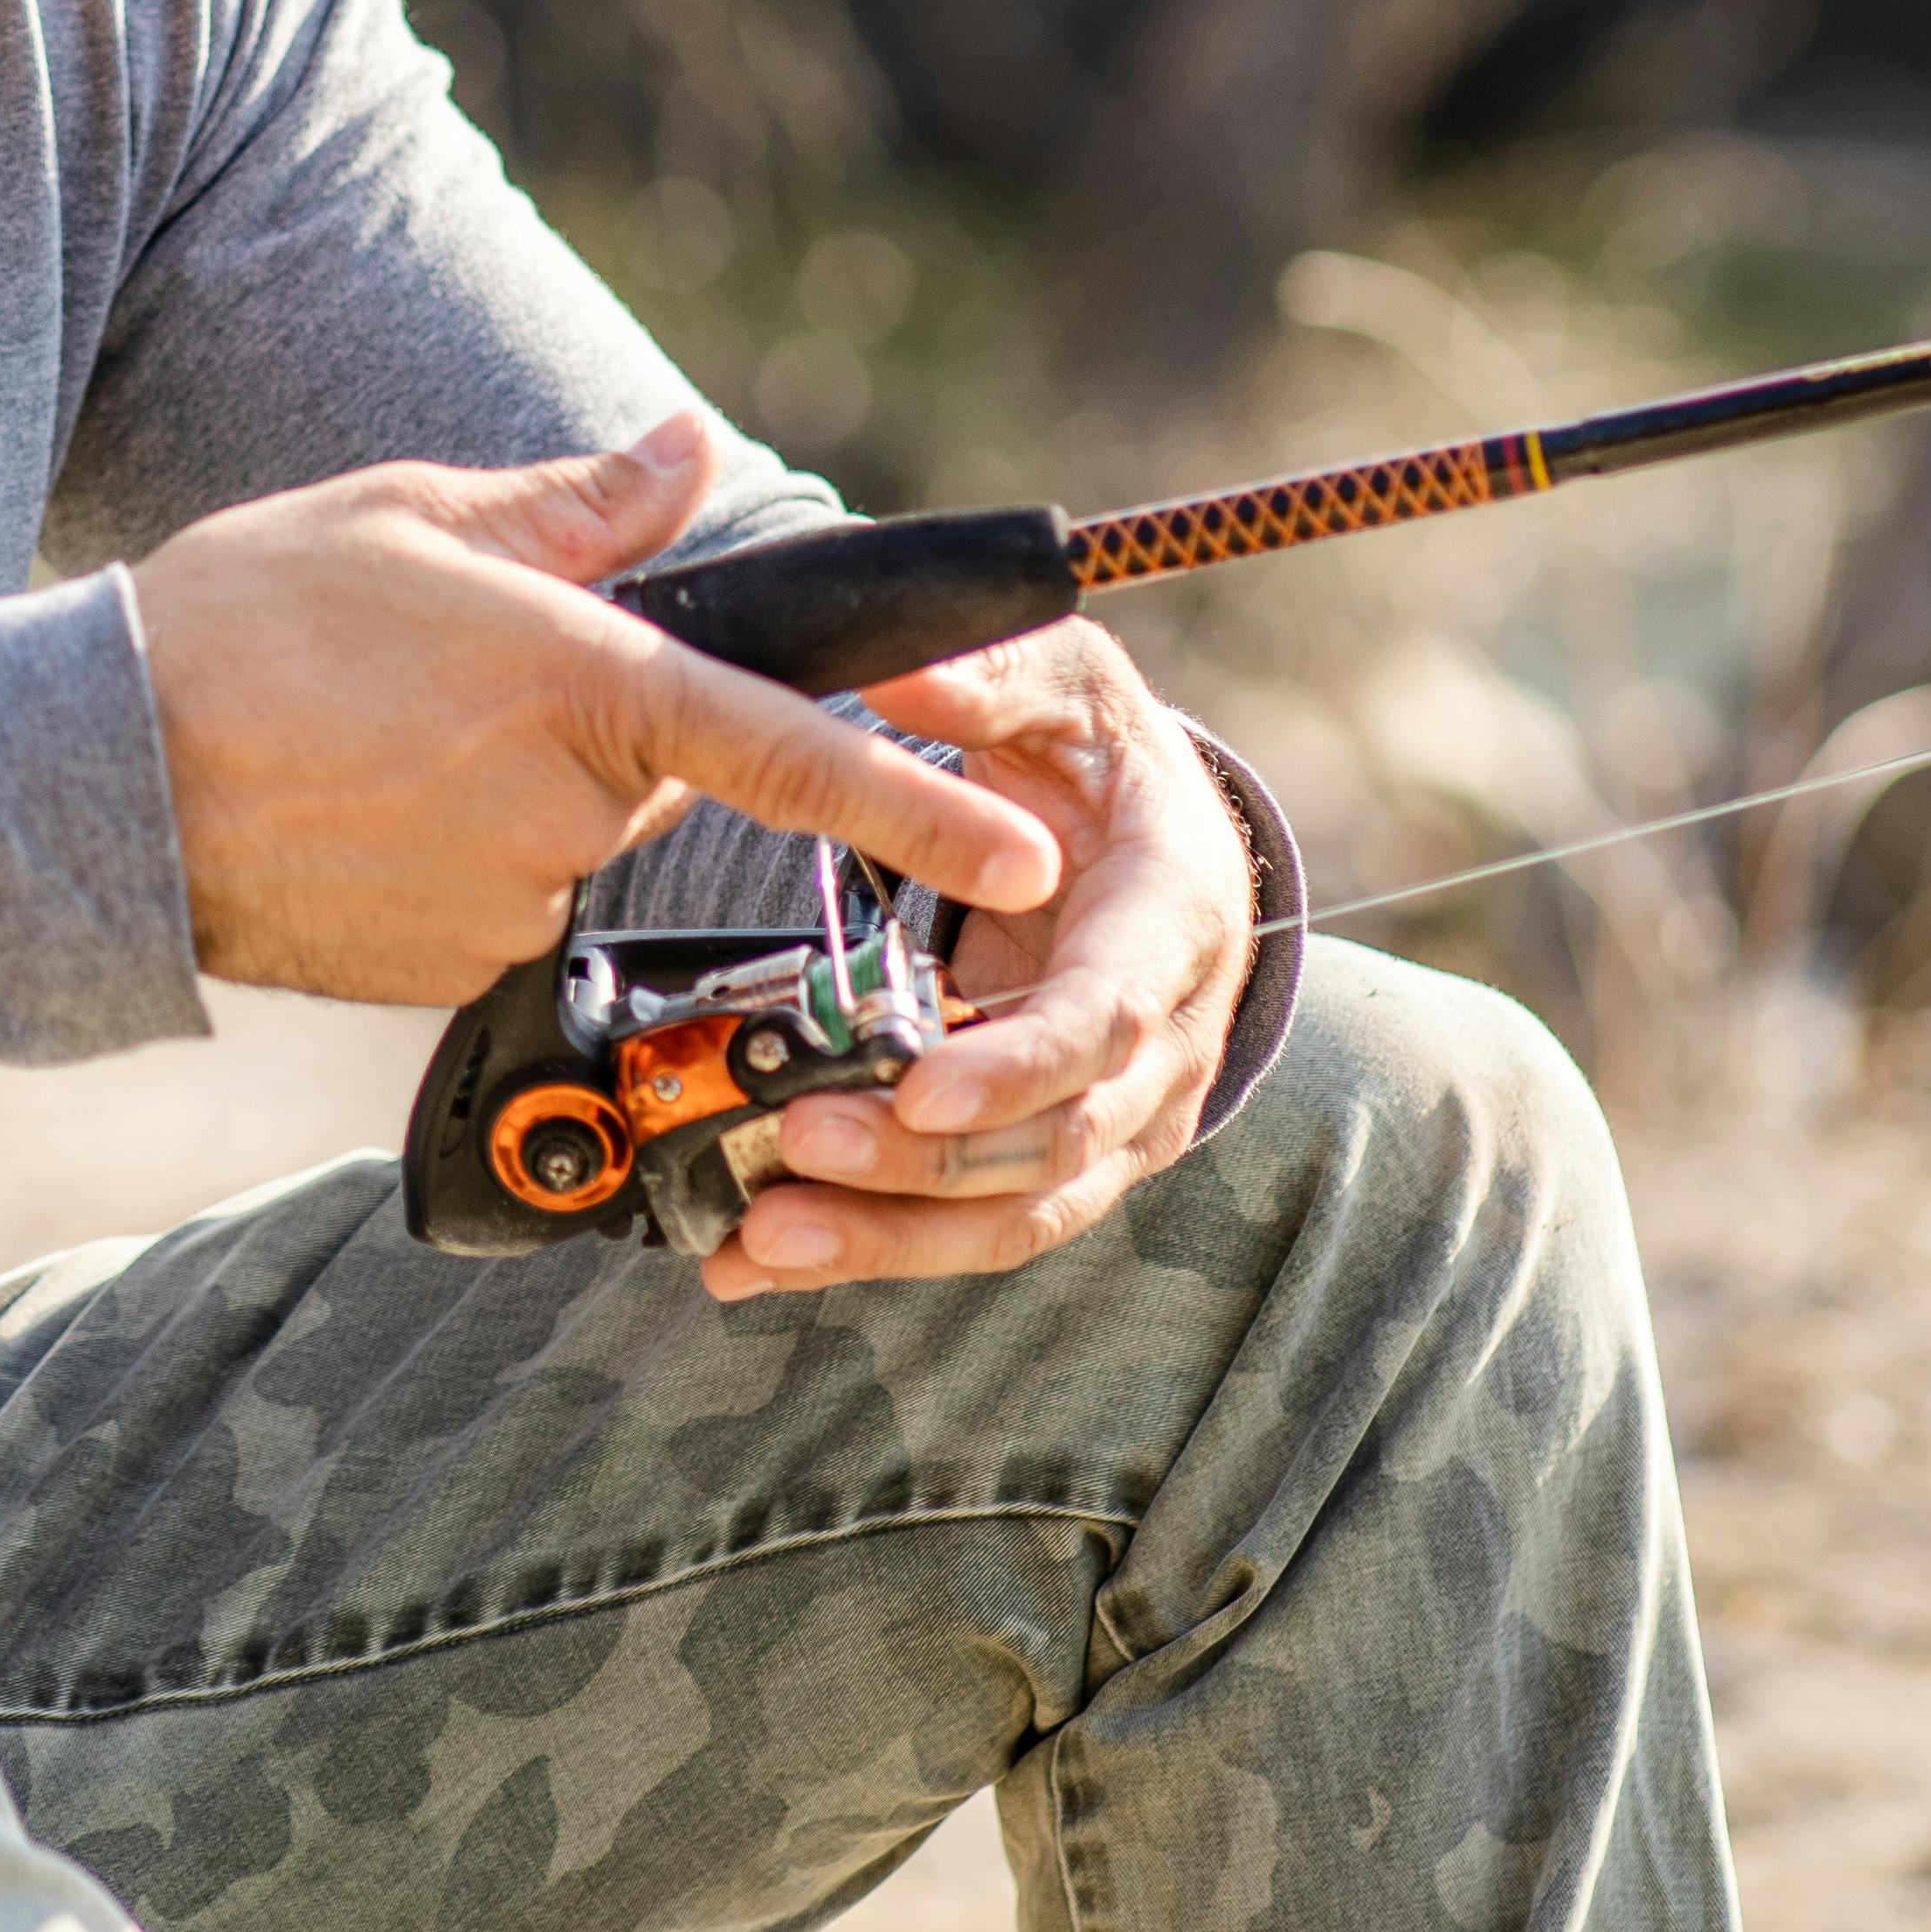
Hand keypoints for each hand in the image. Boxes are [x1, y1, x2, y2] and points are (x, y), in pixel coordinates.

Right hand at [128, 418, 1064, 1006]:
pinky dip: (452, 863)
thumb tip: (688, 451)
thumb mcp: (406, 517)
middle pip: (651, 772)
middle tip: (442, 680)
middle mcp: (563, 806)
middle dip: (587, 728)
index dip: (920, 800)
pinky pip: (501, 906)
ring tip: (372, 746)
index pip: (790, 744)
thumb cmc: (237, 626)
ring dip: (509, 797)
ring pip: (570, 841)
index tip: (1024, 849)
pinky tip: (353, 817)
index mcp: (577, 680)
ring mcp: (509, 902)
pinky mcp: (454, 969)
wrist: (95, 788)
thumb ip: (575, 507)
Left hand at [697, 621, 1254, 1302]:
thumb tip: (910, 670)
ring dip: (886, 1237)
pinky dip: (868, 1250)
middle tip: (795, 1145)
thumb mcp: (1064, 685)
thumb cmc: (1105, 759)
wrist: (1157, 841)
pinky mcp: (1060, 1160)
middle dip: (923, 1162)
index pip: (1106, 1020)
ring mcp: (1119, 1120)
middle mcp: (1165, 1045)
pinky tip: (756, 1261)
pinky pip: (970, 1226)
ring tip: (759, 1238)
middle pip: (1053, 1142)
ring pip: (1013, 1213)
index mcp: (1174, 922)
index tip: (918, 1087)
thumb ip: (991, 678)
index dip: (1016, 1067)